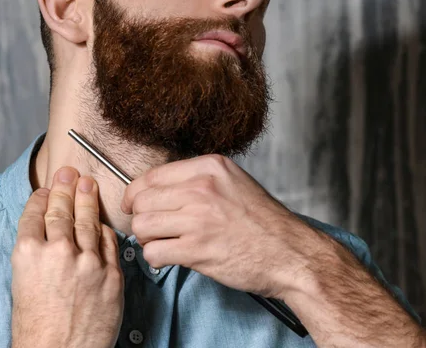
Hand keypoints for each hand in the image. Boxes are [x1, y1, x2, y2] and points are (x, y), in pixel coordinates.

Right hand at [11, 167, 123, 347]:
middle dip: (66, 189)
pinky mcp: (112, 274)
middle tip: (70, 173)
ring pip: (88, 222)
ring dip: (88, 200)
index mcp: (29, 254)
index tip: (47, 190)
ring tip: (88, 184)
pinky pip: (110, 243)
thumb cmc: (37, 329)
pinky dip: (105, 231)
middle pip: (63, 212)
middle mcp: (59, 252)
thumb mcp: (23, 286)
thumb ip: (38, 258)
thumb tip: (50, 238)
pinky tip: (102, 221)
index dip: (42, 199)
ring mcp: (88, 262)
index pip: (35, 215)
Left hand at [121, 155, 326, 299]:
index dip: (136, 194)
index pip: (152, 175)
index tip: (134, 205)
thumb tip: (160, 190)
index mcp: (210, 167)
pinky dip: (156, 259)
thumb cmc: (264, 223)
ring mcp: (199, 218)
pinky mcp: (197, 249)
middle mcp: (202, 188)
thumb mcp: (234, 183)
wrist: (290, 252)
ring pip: (143, 226)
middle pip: (142, 200)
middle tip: (152, 229)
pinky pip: (153, 252)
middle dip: (141, 218)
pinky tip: (172, 258)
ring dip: (148, 239)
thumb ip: (200, 180)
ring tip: (164, 244)